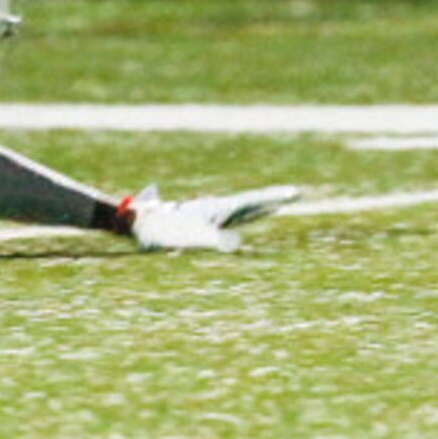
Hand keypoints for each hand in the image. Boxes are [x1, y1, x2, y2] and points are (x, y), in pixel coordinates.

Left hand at [126, 184, 301, 252]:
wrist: (141, 227)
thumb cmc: (167, 233)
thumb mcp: (193, 239)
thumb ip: (215, 241)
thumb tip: (237, 246)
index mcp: (221, 210)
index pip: (254, 201)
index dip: (274, 197)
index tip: (296, 192)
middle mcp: (217, 210)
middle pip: (251, 203)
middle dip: (272, 200)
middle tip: (294, 194)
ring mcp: (209, 216)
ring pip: (241, 210)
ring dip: (259, 208)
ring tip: (274, 205)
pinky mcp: (200, 226)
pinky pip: (227, 221)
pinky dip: (242, 218)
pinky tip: (240, 222)